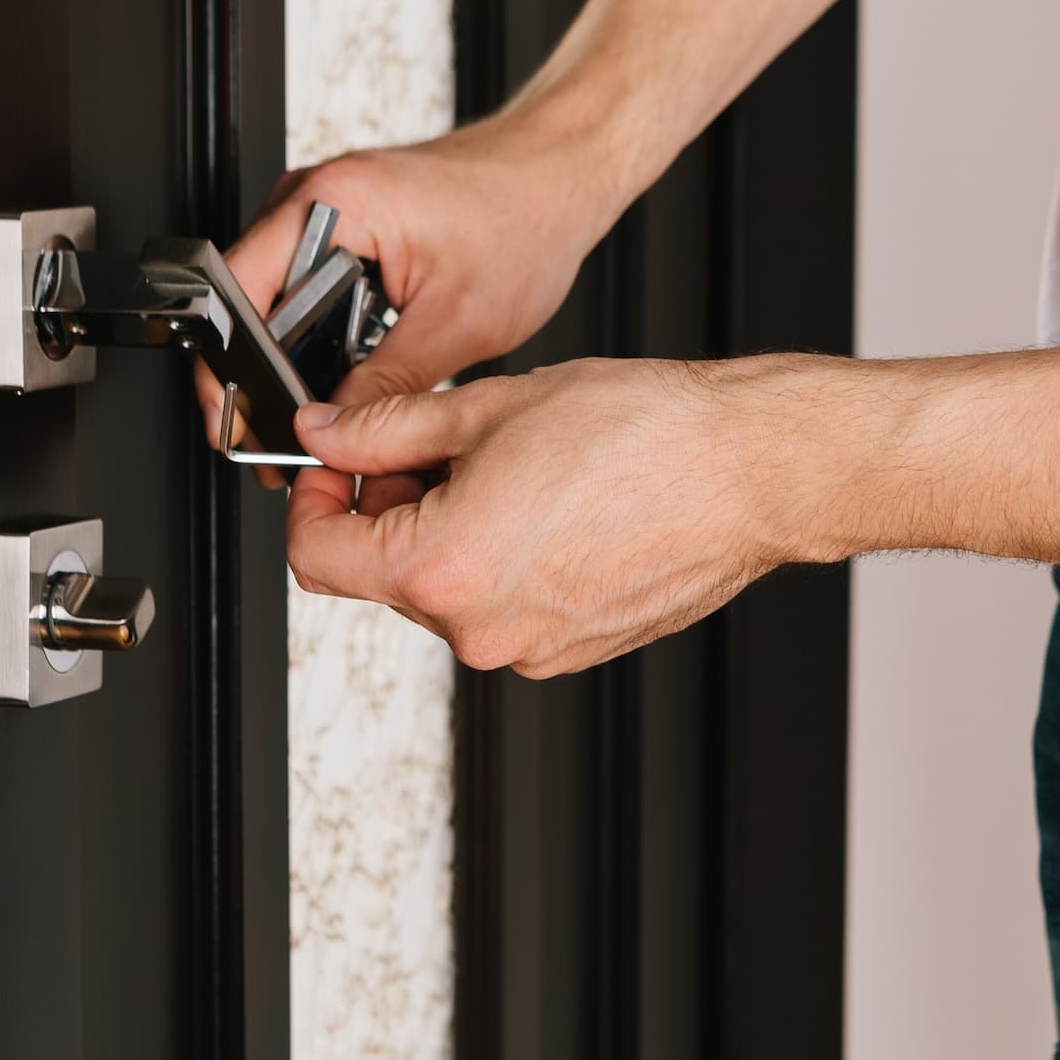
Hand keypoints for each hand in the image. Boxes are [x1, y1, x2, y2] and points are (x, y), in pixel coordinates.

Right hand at [195, 113, 621, 451]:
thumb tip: (335, 432)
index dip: (229, 372)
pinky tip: (358, 361)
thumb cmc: (524, 215)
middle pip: (249, 304)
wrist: (559, 174)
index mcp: (331, 205)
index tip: (242, 423)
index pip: (236, 296)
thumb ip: (385, 385)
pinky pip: (307, 291)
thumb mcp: (456, 325)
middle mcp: (314, 198)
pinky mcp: (344, 229)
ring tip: (340, 394)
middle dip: (266, 376)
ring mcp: (325, 213)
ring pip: (278, 304)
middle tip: (300, 432)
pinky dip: (323, 334)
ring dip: (298, 356)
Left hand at [282, 356, 858, 676]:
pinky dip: (501, 560)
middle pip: (383, 575)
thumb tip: (328, 434)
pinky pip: (503, 607)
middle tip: (432, 444)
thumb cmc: (645, 436)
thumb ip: (383, 429)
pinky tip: (545, 504)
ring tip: (507, 467)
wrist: (747, 469)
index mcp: (443, 570)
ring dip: (448, 533)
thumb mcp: (486, 408)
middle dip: (389, 508)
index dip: (311, 497)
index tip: (330, 464)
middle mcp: (480, 630)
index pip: (319, 554)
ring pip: (446, 591)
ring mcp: (529, 650)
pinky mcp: (572, 651)